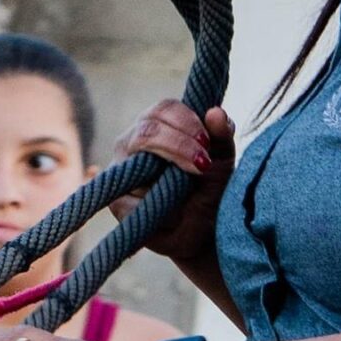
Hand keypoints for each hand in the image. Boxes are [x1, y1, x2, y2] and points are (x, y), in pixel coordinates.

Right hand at [112, 100, 234, 266]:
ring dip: (169, 183)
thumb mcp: (222, 160)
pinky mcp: (118, 204)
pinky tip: (175, 216)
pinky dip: (158, 209)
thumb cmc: (210, 187)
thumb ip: (222, 135)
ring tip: (190, 194)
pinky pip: (132, 202)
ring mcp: (120, 172)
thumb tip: (216, 113)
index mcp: (157, 124)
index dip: (185, 122)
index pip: (163, 109)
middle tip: (203, 165)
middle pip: (145, 131)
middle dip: (178, 146)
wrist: (205, 230)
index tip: (206, 143)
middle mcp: (132, 143)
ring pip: (136, 167)